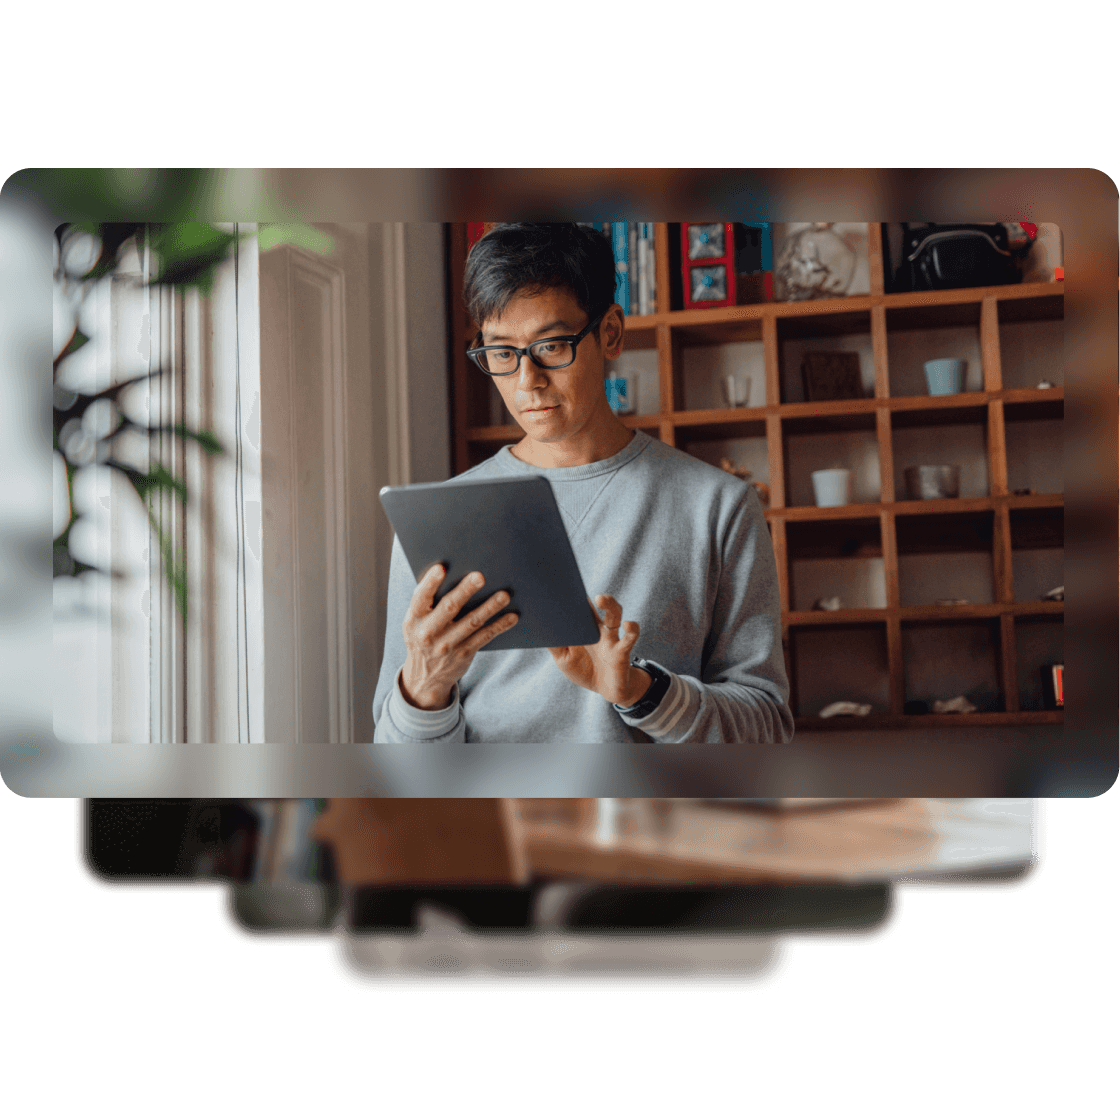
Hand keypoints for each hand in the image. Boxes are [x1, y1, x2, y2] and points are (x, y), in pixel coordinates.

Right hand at [400, 565, 517, 709]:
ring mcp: (447, 645)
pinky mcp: (463, 654)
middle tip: (480, 576)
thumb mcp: (415, 622)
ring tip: (504, 595)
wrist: (425, 677)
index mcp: (414, 619)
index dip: (430, 582)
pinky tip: (512, 616)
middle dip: (465, 591)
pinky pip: (484, 637)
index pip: (420, 597)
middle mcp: (428, 632)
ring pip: (472, 622)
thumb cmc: (423, 636)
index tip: (441, 568)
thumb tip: (448, 571)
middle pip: (449, 608)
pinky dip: (499, 626)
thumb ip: (426, 602)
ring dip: (490, 607)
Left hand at [548, 594, 649, 706]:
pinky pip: (629, 638)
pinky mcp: (622, 651)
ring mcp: (611, 638)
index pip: (580, 607)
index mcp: (584, 628)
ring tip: (600, 598)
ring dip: (610, 605)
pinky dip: (632, 630)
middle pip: (599, 606)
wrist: (605, 690)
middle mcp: (599, 629)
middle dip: (593, 595)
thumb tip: (539, 628)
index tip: (563, 585)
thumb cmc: (584, 670)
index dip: (574, 595)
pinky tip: (628, 624)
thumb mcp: (564, 658)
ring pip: (614, 616)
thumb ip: (554, 644)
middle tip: (581, 588)